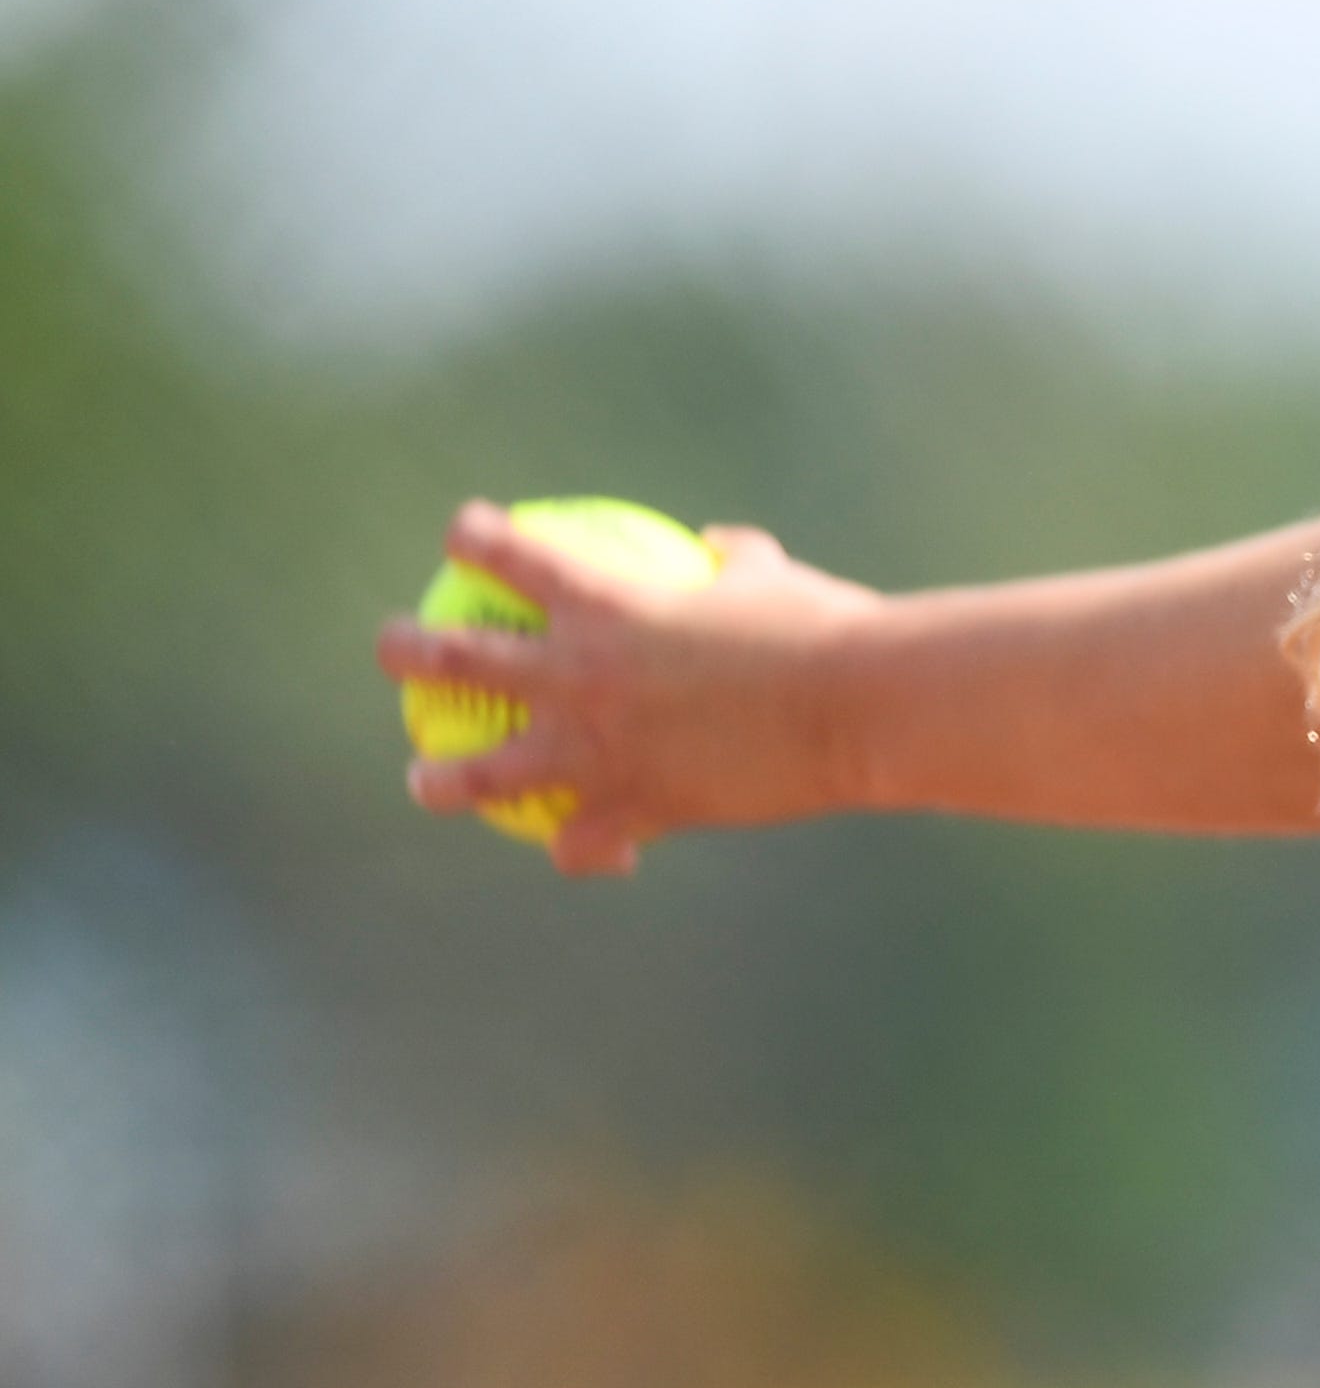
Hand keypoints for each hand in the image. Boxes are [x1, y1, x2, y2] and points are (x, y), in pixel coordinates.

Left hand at [375, 499, 885, 876]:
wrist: (858, 709)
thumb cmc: (825, 629)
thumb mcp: (776, 578)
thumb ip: (736, 560)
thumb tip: (722, 547)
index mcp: (611, 606)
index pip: (518, 558)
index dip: (478, 539)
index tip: (462, 534)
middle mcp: (583, 676)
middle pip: (462, 661)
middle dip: (409, 651)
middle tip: (393, 646)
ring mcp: (602, 748)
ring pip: (489, 772)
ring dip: (445, 778)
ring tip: (424, 780)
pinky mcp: (639, 807)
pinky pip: (587, 840)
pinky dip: (585, 847)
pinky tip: (590, 853)